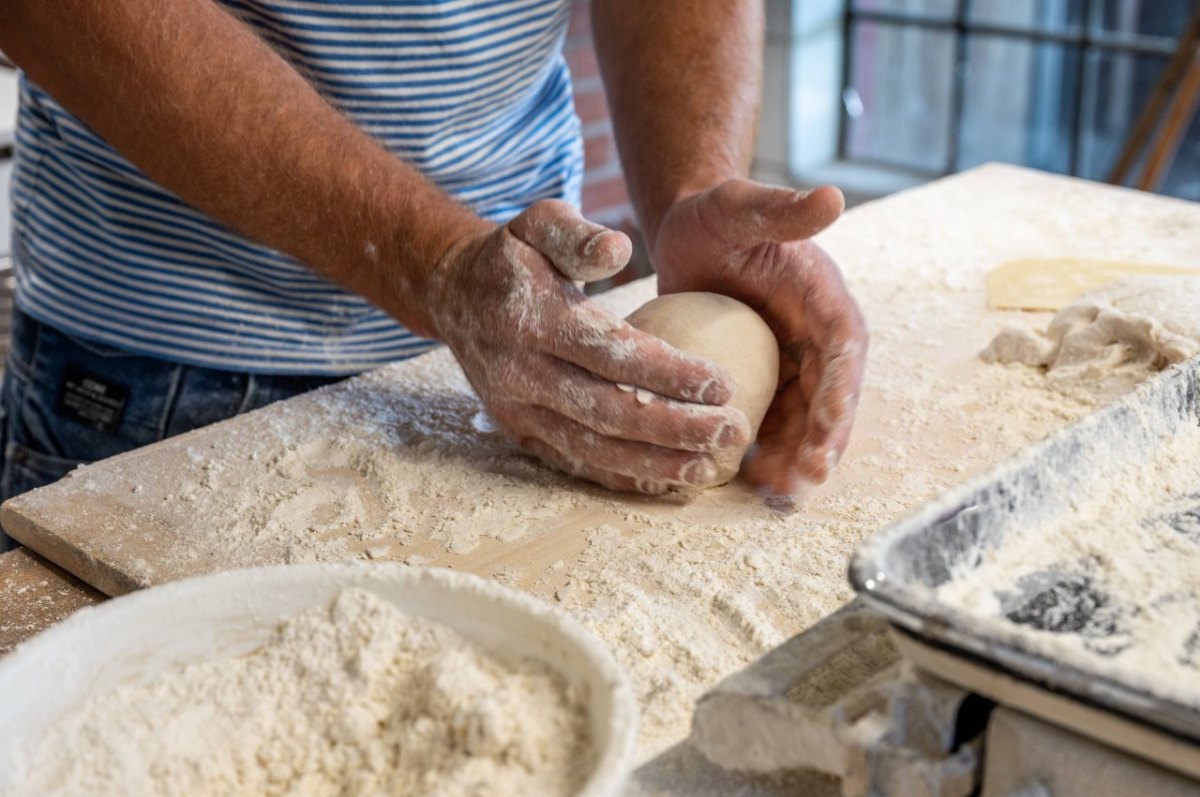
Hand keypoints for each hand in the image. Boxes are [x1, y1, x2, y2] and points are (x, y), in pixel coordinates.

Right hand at [425, 200, 750, 493]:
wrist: (454, 295)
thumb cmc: (513, 257)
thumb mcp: (537, 223)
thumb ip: (577, 233)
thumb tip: (618, 249)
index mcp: (532, 317)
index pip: (610, 352)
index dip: (669, 372)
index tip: (724, 383)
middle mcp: (520, 371)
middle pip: (607, 410)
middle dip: (675, 427)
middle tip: (732, 432)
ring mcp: (515, 408)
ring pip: (592, 447)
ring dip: (654, 462)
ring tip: (708, 467)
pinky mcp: (517, 431)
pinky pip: (573, 461)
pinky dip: (620, 476)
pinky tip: (665, 480)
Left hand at [651, 179, 867, 494]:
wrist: (691, 232)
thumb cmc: (715, 215)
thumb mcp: (739, 206)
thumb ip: (780, 208)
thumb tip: (833, 196)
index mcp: (824, 298)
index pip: (844, 351)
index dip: (840, 397)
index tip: (828, 436)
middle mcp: (817, 337)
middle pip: (830, 399)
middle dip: (821, 445)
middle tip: (802, 484)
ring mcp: (793, 362)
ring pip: (804, 420)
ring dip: (796, 460)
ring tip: (777, 498)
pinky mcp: (766, 378)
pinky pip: (773, 421)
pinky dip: (767, 452)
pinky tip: (748, 484)